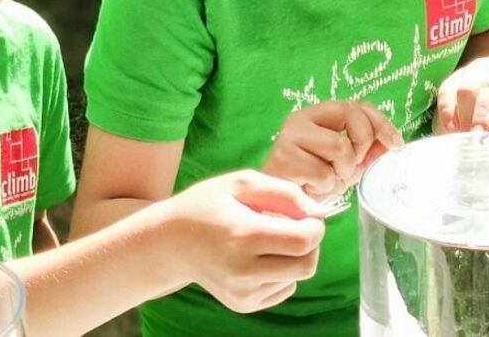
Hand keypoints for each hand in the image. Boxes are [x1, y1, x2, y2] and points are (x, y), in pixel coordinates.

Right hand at [162, 170, 325, 312]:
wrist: (170, 242)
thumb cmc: (206, 206)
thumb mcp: (241, 183)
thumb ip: (284, 194)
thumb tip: (318, 214)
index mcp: (243, 236)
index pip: (303, 241)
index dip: (315, 226)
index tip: (305, 216)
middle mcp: (242, 271)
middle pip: (307, 264)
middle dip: (310, 244)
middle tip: (292, 226)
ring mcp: (242, 293)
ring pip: (298, 278)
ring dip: (294, 257)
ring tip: (268, 239)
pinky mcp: (243, 304)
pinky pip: (284, 289)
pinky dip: (282, 272)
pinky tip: (259, 257)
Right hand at [262, 100, 402, 198]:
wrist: (278, 208)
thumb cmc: (311, 183)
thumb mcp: (346, 165)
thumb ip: (367, 151)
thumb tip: (391, 142)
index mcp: (318, 115)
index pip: (356, 105)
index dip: (380, 122)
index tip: (396, 144)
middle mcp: (301, 119)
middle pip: (350, 114)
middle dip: (362, 144)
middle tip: (352, 166)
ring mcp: (290, 136)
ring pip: (340, 146)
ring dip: (342, 171)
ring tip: (327, 179)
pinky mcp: (283, 158)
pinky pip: (324, 173)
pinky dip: (326, 187)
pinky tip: (311, 188)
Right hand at [436, 51, 488, 132]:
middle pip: (488, 86)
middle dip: (480, 115)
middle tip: (476, 138)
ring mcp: (481, 65)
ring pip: (467, 86)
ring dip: (464, 114)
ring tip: (465, 136)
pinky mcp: (460, 73)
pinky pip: (448, 88)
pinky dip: (447, 109)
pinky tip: (452, 127)